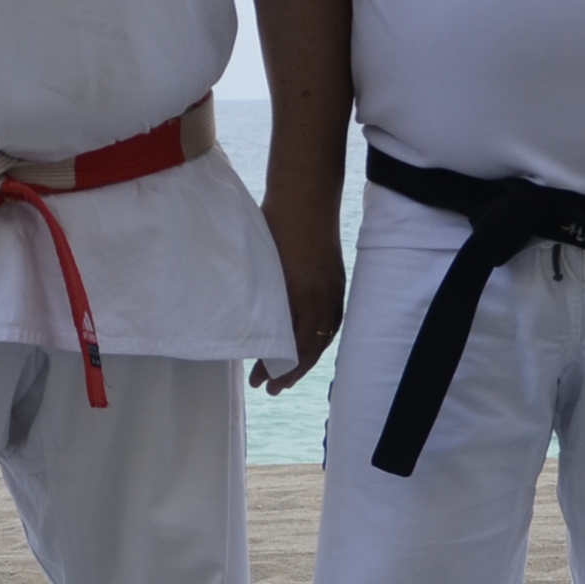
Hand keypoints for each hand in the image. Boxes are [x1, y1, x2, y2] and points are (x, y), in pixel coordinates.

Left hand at [254, 208, 343, 392]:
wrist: (306, 196)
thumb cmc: (276, 223)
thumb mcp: (261, 264)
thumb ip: (259, 297)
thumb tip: (246, 327)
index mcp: (301, 296)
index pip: (290, 347)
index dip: (274, 367)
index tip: (257, 380)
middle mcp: (322, 299)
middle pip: (310, 349)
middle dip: (290, 372)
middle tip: (271, 388)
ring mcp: (334, 290)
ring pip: (324, 338)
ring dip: (307, 359)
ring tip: (290, 374)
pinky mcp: (338, 282)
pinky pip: (333, 322)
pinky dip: (321, 340)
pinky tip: (311, 347)